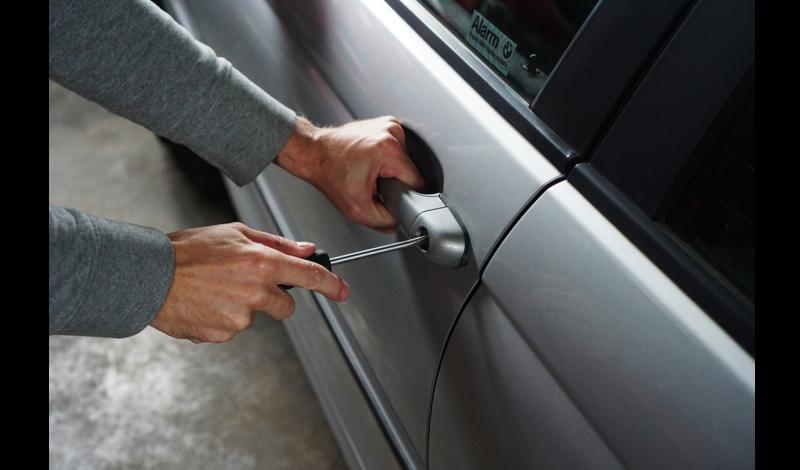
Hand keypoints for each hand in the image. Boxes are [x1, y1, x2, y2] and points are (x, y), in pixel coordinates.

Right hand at [151, 222, 348, 342]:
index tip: (342, 291)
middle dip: (274, 298)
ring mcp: (239, 317)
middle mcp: (255, 291)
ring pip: (255, 316)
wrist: (149, 276)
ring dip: (241, 306)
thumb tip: (307, 250)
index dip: (331, 285)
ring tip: (213, 289)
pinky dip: (221, 318)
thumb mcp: (235, 233)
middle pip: (285, 306)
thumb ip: (276, 243)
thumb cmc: (188, 250)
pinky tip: (204, 303)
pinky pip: (232, 328)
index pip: (309, 277)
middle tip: (244, 283)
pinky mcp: (223, 334)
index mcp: (261, 263)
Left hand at [276, 116, 424, 232]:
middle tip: (373, 184)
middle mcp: (391, 132)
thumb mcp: (357, 210)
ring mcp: (389, 125)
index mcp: (388, 150)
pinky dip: (387, 159)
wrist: (314, 153)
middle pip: (410, 171)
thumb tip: (398, 221)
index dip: (405, 195)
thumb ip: (384, 222)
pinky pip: (397, 150)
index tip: (390, 197)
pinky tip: (371, 162)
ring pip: (405, 161)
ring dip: (391, 170)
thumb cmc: (329, 173)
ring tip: (370, 172)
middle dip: (395, 182)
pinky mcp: (385, 124)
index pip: (417, 181)